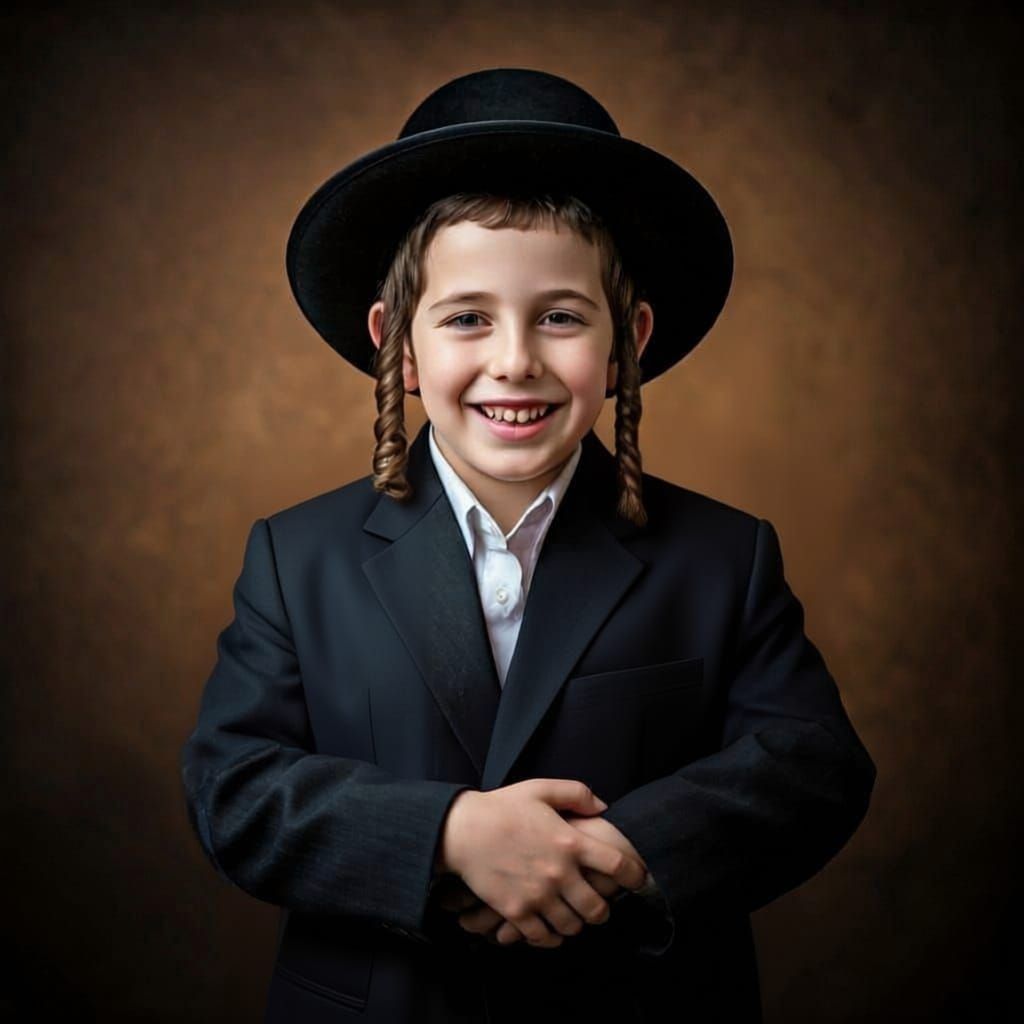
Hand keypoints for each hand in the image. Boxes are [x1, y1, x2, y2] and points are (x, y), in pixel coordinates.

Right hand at [440, 780, 646, 948]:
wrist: (461, 830)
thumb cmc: (502, 807)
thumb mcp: (541, 789)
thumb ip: (577, 794)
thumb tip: (603, 807)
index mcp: (569, 842)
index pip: (617, 865)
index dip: (635, 875)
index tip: (637, 878)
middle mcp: (558, 873)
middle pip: (598, 909)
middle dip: (603, 909)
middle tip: (598, 904)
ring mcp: (538, 896)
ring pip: (573, 927)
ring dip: (577, 923)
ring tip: (573, 914)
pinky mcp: (516, 912)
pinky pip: (544, 937)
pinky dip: (551, 937)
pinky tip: (550, 928)